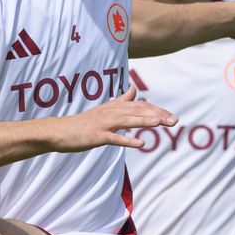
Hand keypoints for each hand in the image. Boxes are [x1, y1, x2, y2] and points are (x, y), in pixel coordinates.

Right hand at [51, 87, 177, 152]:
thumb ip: (121, 100)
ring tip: (161, 123)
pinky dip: (128, 141)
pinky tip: (141, 144)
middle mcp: (110, 112)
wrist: (59, 132)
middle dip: (157, 115)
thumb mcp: (104, 109)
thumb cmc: (83, 123)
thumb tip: (134, 89)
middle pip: (137, 112)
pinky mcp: (97, 136)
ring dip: (145, 122)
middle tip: (175, 120)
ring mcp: (103, 124)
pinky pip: (114, 138)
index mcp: (113, 107)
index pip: (140, 106)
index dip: (156, 110)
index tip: (171, 116)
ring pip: (128, 121)